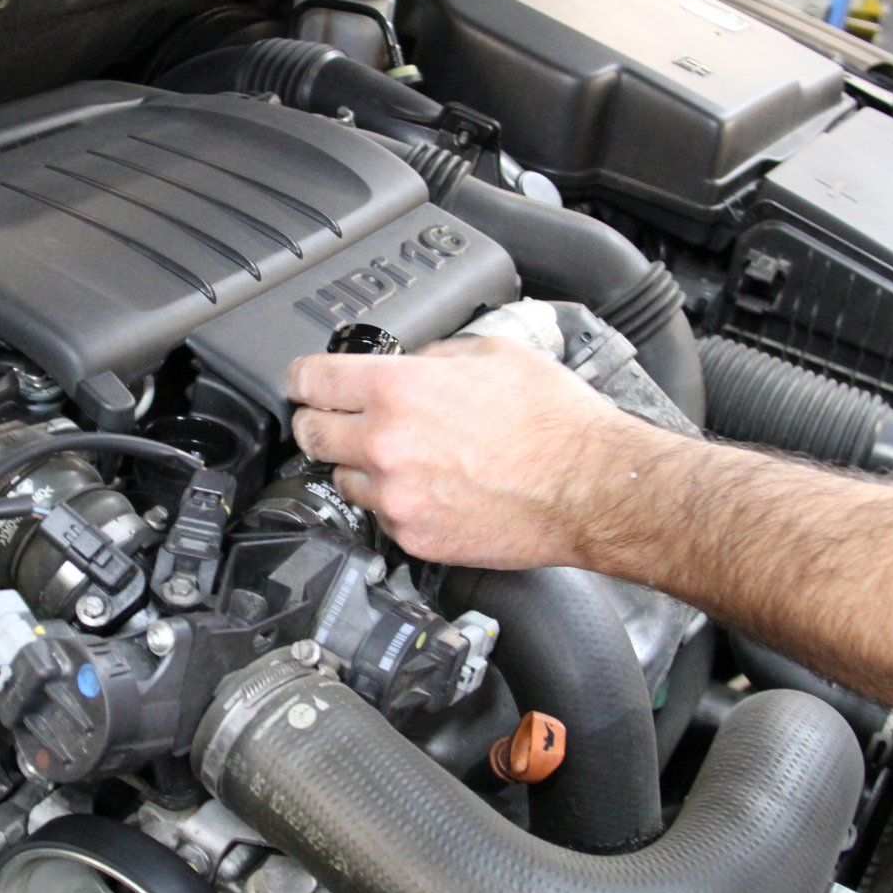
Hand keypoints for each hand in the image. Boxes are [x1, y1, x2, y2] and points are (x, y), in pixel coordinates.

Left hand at [284, 337, 631, 567]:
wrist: (591, 488)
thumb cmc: (555, 424)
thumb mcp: (494, 355)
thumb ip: (436, 357)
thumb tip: (413, 364)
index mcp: (398, 390)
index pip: (311, 379)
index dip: (301, 377)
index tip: (302, 381)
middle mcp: (385, 444)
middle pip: (310, 433)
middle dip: (318, 422)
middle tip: (335, 418)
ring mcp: (396, 497)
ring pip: (341, 479)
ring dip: (358, 466)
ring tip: (399, 458)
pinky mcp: (413, 537)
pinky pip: (379, 515)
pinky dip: (393, 502)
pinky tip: (427, 489)